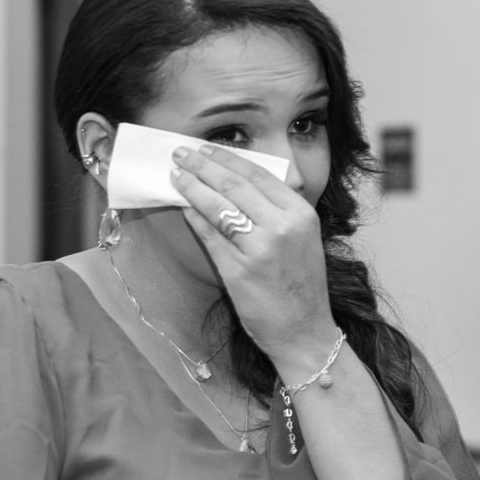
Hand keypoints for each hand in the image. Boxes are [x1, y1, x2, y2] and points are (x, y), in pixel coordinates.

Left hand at [170, 145, 335, 368]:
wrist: (304, 330)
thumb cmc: (301, 284)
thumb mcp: (303, 238)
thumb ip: (277, 210)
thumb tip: (235, 181)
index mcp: (301, 214)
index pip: (259, 175)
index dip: (227, 158)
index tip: (206, 149)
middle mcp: (282, 227)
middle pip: (234, 185)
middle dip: (203, 166)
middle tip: (181, 154)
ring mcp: (259, 249)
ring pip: (217, 207)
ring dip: (192, 187)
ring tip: (175, 176)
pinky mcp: (237, 271)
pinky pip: (209, 236)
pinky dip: (194, 217)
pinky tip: (183, 206)